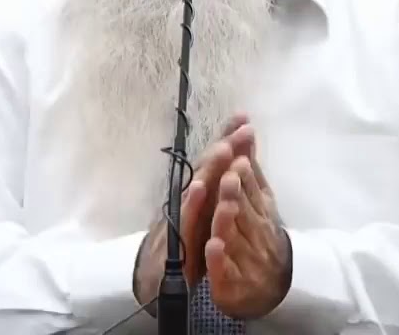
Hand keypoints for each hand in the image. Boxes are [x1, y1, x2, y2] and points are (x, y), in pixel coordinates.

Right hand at [133, 115, 254, 307]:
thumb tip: (234, 156)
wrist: (154, 281)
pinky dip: (191, 205)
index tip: (244, 118)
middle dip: (224, 147)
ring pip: (195, 189)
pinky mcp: (173, 240)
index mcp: (198, 195)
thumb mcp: (206, 216)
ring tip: (224, 148)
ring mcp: (177, 218)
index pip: (215, 164)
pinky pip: (183, 221)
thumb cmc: (184, 243)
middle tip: (241, 127)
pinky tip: (200, 188)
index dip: (228, 140)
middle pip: (206, 169)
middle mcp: (187, 200)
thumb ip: (219, 189)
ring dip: (209, 168)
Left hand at [206, 149, 291, 319]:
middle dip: (236, 192)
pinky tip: (212, 246)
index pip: (251, 190)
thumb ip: (251, 171)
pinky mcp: (232, 282)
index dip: (245, 175)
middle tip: (230, 175)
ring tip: (224, 205)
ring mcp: (244, 258)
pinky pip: (225, 270)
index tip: (238, 158)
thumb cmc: (260, 236)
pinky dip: (218, 258)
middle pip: (244, 210)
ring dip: (227, 220)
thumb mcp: (260, 202)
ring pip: (234, 237)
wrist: (269, 287)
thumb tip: (246, 131)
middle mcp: (255, 233)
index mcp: (260, 212)